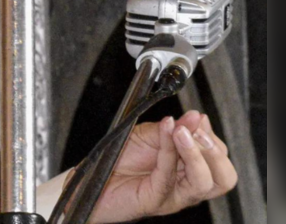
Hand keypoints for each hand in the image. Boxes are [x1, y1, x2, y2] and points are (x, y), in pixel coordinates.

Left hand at [91, 111, 237, 222]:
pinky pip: (169, 176)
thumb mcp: (149, 135)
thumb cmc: (120, 158)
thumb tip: (196, 116)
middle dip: (216, 151)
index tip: (199, 118)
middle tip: (199, 130)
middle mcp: (187, 185)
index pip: (219, 158)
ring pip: (204, 182)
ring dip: (196, 153)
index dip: (212, 137)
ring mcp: (174, 196)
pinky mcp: (156, 200)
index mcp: (191, 169)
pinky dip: (169, 151)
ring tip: (183, 132)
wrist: (93, 176)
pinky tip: (167, 133)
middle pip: (224, 177)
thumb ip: (173, 128)